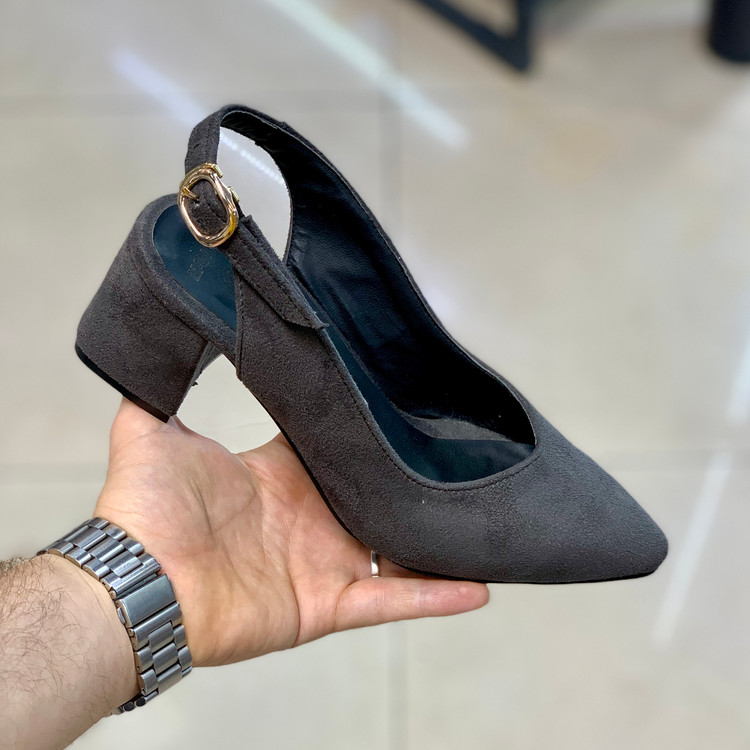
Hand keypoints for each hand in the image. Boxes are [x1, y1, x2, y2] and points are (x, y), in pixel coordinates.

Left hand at [96, 399, 488, 666]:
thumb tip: (157, 343)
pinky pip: (392, 601)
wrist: (136, 583)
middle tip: (457, 457)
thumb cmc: (143, 509)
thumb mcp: (149, 432)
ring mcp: (322, 563)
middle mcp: (308, 517)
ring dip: (434, 541)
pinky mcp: (328, 604)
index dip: (363, 430)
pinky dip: (433, 597)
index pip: (333, 447)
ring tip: (480, 520)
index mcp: (279, 475)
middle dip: (408, 482)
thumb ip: (157, 390)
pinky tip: (478, 584)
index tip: (400, 405)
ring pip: (395, 552)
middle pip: (373, 497)